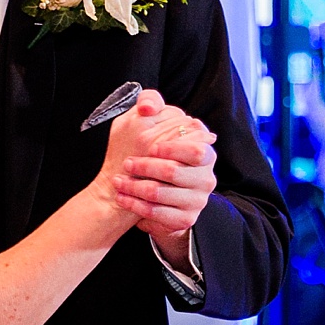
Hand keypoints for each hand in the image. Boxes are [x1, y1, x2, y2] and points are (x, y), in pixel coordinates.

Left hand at [95, 94, 201, 240]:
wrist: (156, 194)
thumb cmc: (154, 156)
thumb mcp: (153, 125)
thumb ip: (152, 105)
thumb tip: (148, 105)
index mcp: (204, 154)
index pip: (196, 150)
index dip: (172, 148)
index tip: (150, 147)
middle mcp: (206, 178)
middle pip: (174, 173)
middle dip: (145, 167)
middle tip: (126, 164)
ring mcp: (197, 200)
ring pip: (161, 194)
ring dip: (134, 187)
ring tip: (119, 182)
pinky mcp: (185, 219)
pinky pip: (157, 214)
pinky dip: (135, 206)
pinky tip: (123, 198)